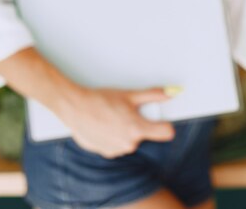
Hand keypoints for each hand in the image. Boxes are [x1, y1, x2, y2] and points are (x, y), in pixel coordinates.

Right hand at [57, 85, 175, 157]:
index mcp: (137, 129)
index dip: (165, 124)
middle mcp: (129, 144)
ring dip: (125, 131)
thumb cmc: (100, 100)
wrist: (75, 108)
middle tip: (126, 111)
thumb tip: (170, 93)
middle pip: (145, 135)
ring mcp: (117, 150)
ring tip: (112, 117)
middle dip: (139, 124)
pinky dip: (114, 136)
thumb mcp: (129, 94)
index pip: (166, 133)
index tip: (161, 120)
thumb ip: (153, 95)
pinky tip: (104, 125)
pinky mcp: (107, 153)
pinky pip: (117, 145)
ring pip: (130, 140)